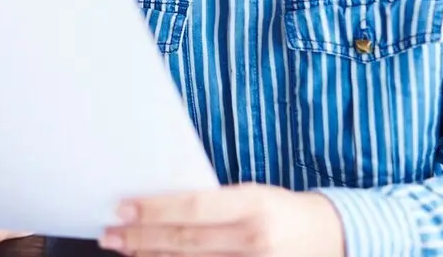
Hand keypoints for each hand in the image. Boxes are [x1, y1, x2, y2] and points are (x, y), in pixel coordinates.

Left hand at [99, 183, 344, 255]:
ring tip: (124, 249)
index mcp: (252, 204)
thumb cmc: (281, 210)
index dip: (154, 210)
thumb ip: (211, 202)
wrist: (332, 237)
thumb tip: (158, 206)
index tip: (122, 209)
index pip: (193, 207)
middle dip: (142, 238)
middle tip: (109, 234)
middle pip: (187, 241)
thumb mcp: (251, 194)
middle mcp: (255, 238)